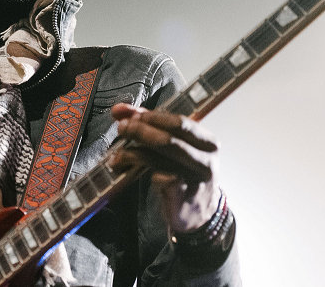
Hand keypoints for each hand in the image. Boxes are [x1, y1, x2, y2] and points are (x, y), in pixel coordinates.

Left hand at [110, 103, 220, 232]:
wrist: (199, 213)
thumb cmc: (184, 173)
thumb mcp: (176, 147)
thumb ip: (152, 126)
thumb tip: (122, 110)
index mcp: (208, 142)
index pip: (180, 123)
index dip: (153, 117)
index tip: (131, 116)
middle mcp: (206, 160)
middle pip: (170, 140)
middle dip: (141, 132)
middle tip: (122, 129)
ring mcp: (196, 180)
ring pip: (160, 160)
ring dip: (133, 153)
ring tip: (117, 154)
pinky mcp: (183, 198)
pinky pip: (159, 180)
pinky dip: (139, 172)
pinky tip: (126, 171)